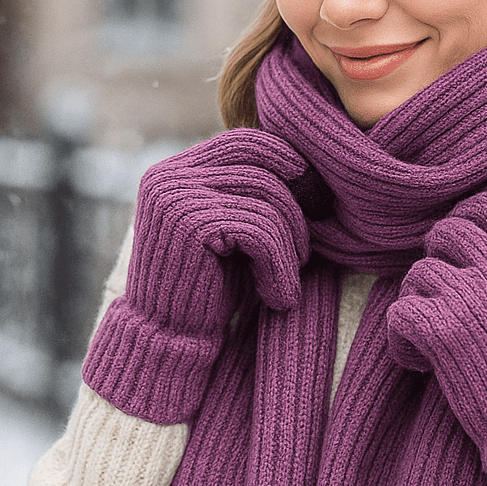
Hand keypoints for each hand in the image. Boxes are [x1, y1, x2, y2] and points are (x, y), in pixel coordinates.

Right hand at [83, 129, 309, 422]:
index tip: (317, 204)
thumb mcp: (235, 232)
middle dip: (296, 203)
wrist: (170, 344)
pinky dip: (280, 265)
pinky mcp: (189, 222)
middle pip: (260, 160)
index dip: (288, 165)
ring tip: (288, 280)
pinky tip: (278, 297)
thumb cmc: (211, 290)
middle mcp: (169, 174)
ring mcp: (175, 195)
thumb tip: (308, 158)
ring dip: (291, 243)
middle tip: (308, 249)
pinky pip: (260, 228)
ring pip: (266, 195)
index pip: (246, 141)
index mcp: (177, 170)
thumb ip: (253, 191)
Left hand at [387, 191, 486, 485]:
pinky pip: (399, 311)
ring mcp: (473, 298)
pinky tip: (421, 361)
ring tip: (438, 339)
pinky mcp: (443, 332)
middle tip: (444, 300)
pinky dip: (401, 339)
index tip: (457, 251)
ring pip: (418, 273)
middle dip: (437, 262)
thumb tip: (469, 223)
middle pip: (446, 232)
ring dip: (419, 304)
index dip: (465, 219)